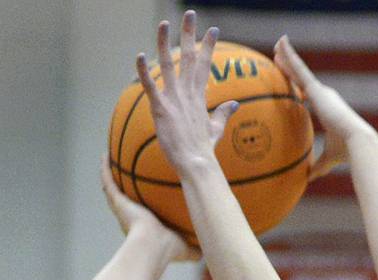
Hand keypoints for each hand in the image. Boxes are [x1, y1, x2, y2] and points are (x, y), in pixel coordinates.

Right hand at [101, 155, 198, 261]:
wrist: (153, 247)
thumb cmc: (170, 250)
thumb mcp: (189, 248)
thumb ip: (200, 245)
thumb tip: (214, 245)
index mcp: (147, 224)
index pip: (148, 209)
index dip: (151, 198)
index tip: (155, 188)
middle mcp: (133, 215)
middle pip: (130, 195)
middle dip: (131, 183)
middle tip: (134, 167)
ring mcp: (123, 207)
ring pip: (115, 186)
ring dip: (114, 172)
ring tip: (113, 156)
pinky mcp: (116, 201)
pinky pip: (108, 180)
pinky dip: (105, 168)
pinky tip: (106, 155)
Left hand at [136, 11, 237, 175]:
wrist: (197, 164)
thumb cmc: (204, 150)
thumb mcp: (215, 129)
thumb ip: (223, 114)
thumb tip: (234, 104)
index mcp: (198, 97)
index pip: (204, 65)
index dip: (208, 46)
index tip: (213, 30)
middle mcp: (187, 94)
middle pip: (190, 58)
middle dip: (190, 35)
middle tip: (190, 14)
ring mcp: (174, 100)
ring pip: (170, 65)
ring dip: (166, 43)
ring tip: (165, 23)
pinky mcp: (161, 109)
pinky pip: (150, 86)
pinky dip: (144, 71)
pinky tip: (139, 55)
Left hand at [273, 35, 371, 181]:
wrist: (357, 142)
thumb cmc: (346, 152)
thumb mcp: (329, 159)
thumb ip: (319, 166)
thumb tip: (310, 179)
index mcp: (327, 107)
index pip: (308, 94)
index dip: (299, 87)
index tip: (291, 82)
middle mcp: (324, 95)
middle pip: (303, 78)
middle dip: (291, 66)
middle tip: (279, 55)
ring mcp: (320, 90)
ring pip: (299, 68)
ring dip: (288, 55)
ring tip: (278, 41)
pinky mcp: (317, 88)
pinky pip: (299, 68)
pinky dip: (290, 55)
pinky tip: (281, 44)